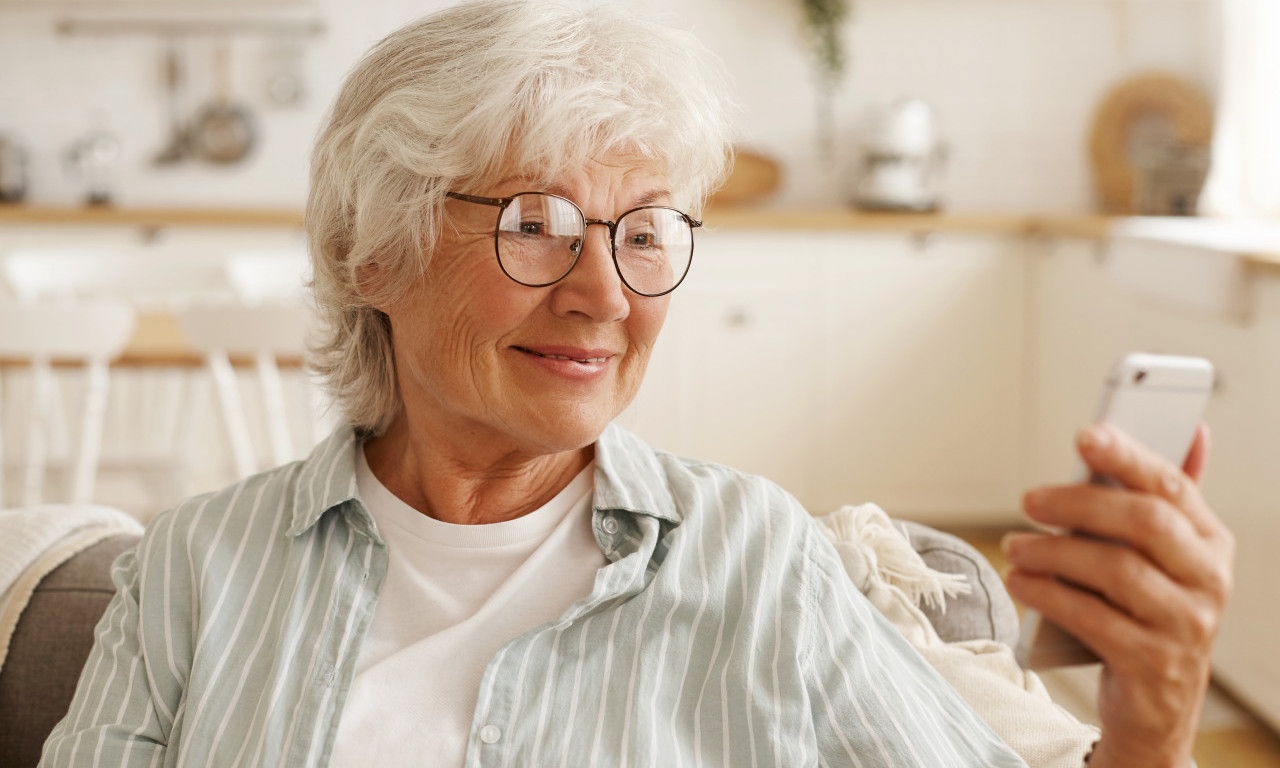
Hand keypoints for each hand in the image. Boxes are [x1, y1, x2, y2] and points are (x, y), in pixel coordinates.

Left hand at [1003, 422, 1234, 767]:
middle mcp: (1209, 581)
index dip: (1128, 455)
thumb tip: (1194, 428)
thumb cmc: (1147, 612)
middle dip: (1079, 502)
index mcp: (1211, 542)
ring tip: (1014, 546)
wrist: (1155, 706)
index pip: (1172, 486)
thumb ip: (1168, 498)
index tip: (1085, 434)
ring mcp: (1186, 626)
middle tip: (1029, 499)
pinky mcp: (1153, 664)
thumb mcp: (1165, 557)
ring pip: (1116, 570)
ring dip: (1053, 551)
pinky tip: (1020, 581)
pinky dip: (1049, 594)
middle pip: (1145, 522)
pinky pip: (1094, 618)